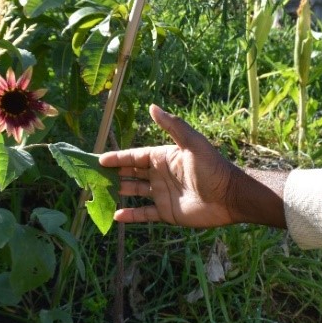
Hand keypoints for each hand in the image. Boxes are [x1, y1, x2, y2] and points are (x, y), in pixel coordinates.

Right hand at [100, 105, 283, 227]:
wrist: (229, 197)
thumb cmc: (213, 168)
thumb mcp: (193, 144)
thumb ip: (173, 126)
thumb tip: (152, 106)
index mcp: (163, 157)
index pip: (135, 156)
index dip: (118, 158)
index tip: (99, 160)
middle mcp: (160, 175)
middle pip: (131, 173)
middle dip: (113, 174)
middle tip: (92, 177)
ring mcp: (162, 194)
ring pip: (134, 192)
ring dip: (118, 192)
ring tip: (98, 194)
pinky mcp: (166, 212)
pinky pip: (144, 213)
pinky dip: (130, 215)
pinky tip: (116, 216)